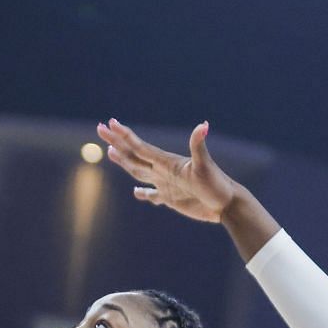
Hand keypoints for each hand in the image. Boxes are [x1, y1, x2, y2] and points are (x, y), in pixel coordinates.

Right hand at [97, 119, 248, 223]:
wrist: (227, 204)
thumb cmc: (218, 185)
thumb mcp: (205, 166)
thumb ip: (199, 145)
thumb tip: (203, 125)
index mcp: (167, 162)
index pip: (140, 147)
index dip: (124, 135)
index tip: (110, 123)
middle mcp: (164, 170)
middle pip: (134, 155)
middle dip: (116, 142)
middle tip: (100, 128)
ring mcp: (166, 184)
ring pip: (139, 171)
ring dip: (124, 161)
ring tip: (110, 151)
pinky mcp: (172, 199)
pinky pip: (153, 195)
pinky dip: (144, 194)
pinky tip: (137, 193)